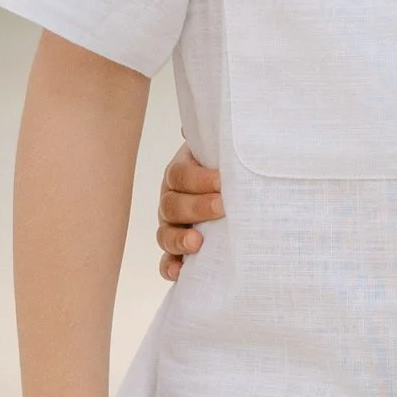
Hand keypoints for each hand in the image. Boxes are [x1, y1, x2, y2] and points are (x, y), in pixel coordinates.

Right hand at [156, 143, 225, 279]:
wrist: (231, 195)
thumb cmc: (226, 173)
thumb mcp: (220, 153)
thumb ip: (215, 140)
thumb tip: (197, 124)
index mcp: (179, 175)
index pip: (179, 175)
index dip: (198, 179)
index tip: (222, 180)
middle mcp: (170, 201)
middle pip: (172, 205)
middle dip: (197, 207)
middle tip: (222, 207)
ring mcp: (171, 228)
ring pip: (165, 234)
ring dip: (179, 239)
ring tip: (197, 243)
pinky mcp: (176, 253)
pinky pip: (166, 262)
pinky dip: (170, 268)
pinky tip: (180, 272)